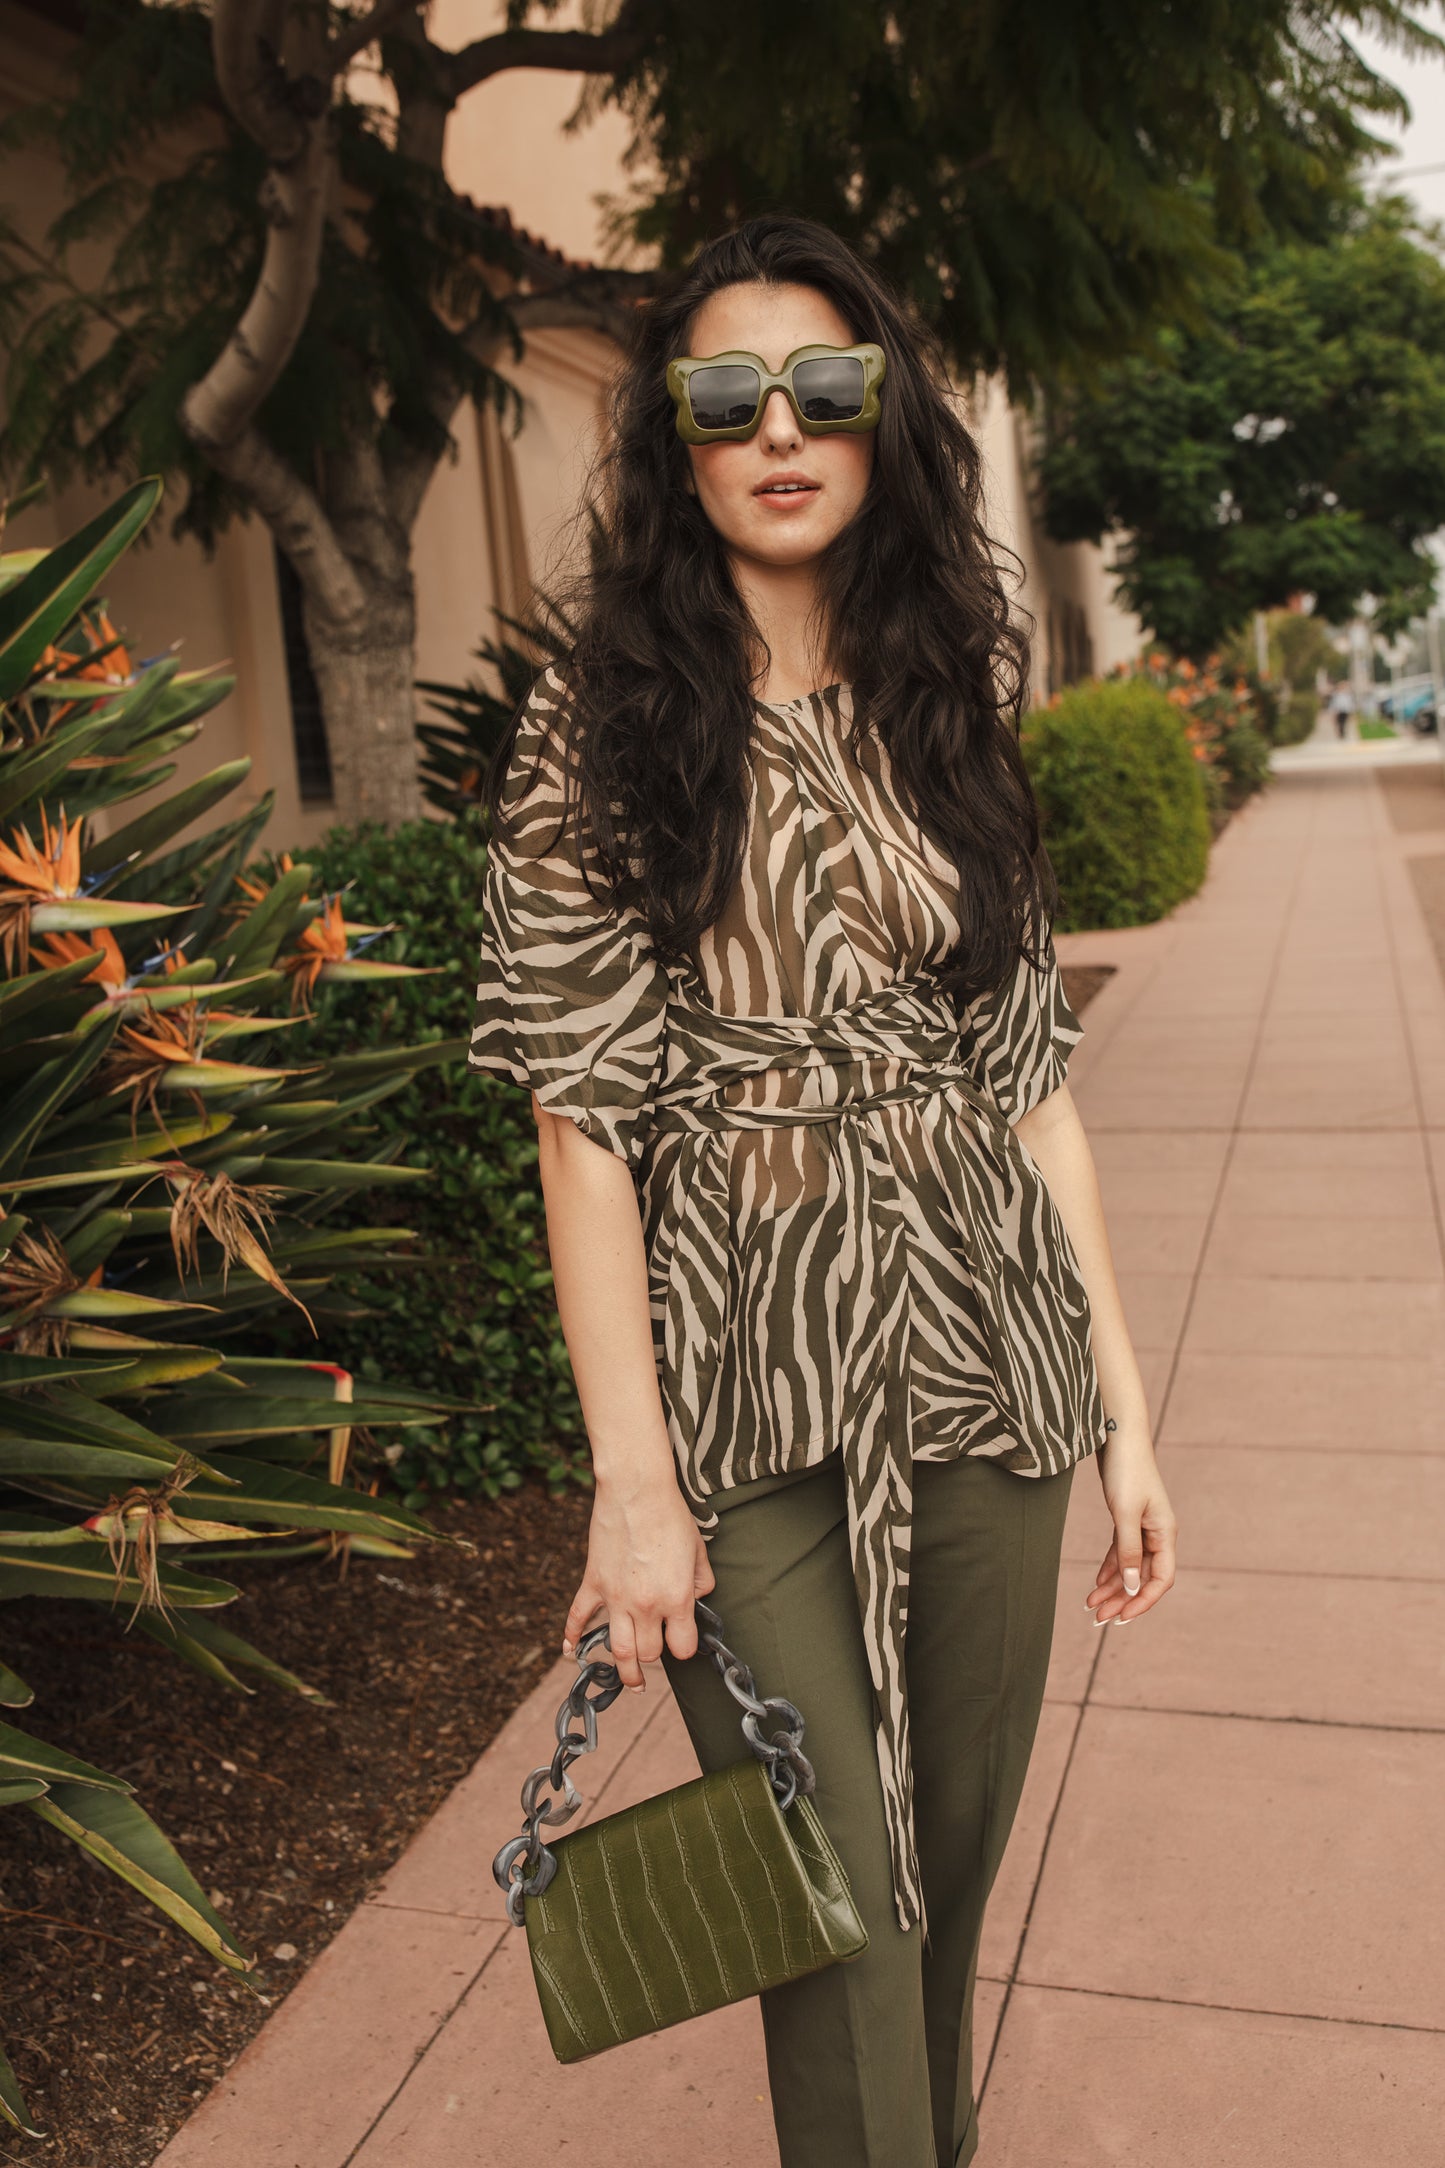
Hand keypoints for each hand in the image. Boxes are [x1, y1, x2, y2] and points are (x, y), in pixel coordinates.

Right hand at [561, 1470, 715, 1690]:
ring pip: (618, 1650)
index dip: (684, 1647)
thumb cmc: (671, 1516)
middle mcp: (646, 1606)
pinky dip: (571, 1638)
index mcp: (676, 1599)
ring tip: (630, 1680)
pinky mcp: (593, 1583)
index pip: (682, 1648)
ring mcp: (616, 1597)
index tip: (683, 1641)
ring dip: (623, 1670)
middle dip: (655, 1656)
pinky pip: (578, 1618)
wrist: (637, 1490)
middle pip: (649, 1653)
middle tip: (656, 1651)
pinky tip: (570, 1652)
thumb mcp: (699, 1550)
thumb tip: (697, 1597)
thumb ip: (702, 1581)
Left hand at [1085, 1428, 1177, 1624]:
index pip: (1161, 1580)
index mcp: (1165, 1534)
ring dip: (1113, 1588)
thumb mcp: (1124, 1513)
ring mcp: (1143, 1527)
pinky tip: (1096, 1583)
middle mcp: (1158, 1534)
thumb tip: (1133, 1588)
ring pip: (1130, 1567)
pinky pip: (1121, 1552)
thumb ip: (1128, 1551)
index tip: (1121, 1618)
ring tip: (1091, 1606)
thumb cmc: (1126, 1471)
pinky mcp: (1128, 1518)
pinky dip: (1109, 1568)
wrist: (1118, 1436)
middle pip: (1143, 1578)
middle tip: (1098, 1619)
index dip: (1143, 1602)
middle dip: (1122, 1600)